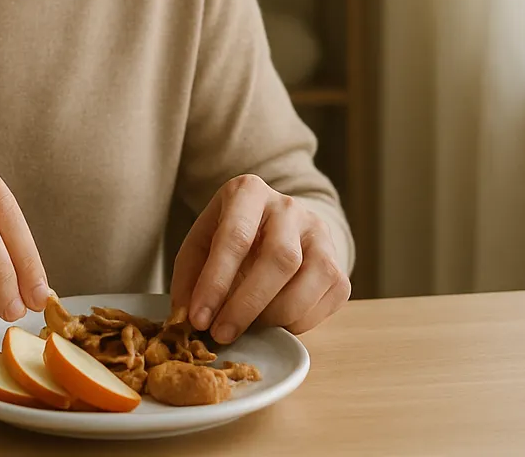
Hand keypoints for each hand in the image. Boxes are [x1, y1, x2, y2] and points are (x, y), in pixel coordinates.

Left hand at [170, 175, 349, 342]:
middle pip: (279, 258)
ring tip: (248, 327)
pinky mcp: (339, 266)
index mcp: (248, 192)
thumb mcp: (202, 244)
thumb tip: (186, 317)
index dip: (215, 282)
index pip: (235, 236)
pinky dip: (298, 322)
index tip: (198, 318)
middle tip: (222, 333)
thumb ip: (189, 277)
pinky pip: (326, 300)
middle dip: (246, 304)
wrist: (278, 229)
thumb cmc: (232, 237)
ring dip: (274, 316)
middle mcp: (289, 207)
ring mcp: (319, 234)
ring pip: (308, 279)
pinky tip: (275, 322)